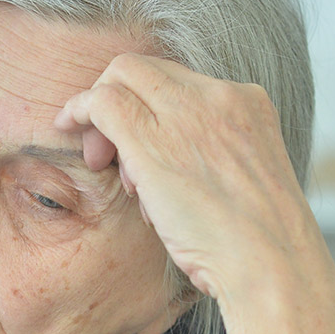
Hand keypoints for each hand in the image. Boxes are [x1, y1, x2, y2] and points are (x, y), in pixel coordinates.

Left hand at [53, 53, 334, 333]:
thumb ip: (208, 155)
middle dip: (116, 102)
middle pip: (147, 70)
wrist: (268, 262)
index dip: (147, 105)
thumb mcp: (239, 181)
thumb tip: (164, 161)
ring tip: (115, 175)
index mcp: (247, 103)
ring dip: (101, 117)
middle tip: (103, 154)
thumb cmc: (252, 243)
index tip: (133, 149)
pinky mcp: (154, 138)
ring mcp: (188, 112)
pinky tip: (66, 127)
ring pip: (122, 75)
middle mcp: (220, 95)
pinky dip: (79, 110)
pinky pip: (102, 101)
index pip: (179, 81)